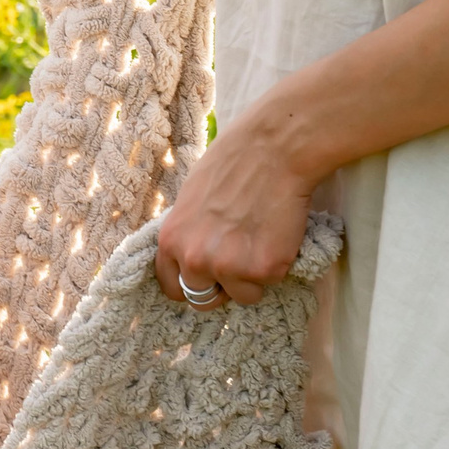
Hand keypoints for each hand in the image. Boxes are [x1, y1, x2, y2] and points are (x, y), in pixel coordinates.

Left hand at [152, 108, 314, 308]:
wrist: (275, 148)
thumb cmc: (234, 163)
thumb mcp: (190, 199)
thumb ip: (188, 234)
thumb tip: (193, 257)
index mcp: (171, 241)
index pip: (172, 287)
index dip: (192, 284)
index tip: (207, 278)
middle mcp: (194, 260)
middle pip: (203, 300)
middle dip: (221, 287)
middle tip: (240, 261)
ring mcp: (229, 268)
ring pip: (241, 296)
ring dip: (252, 278)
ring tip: (262, 240)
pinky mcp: (264, 269)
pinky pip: (270, 282)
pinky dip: (278, 265)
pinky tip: (278, 234)